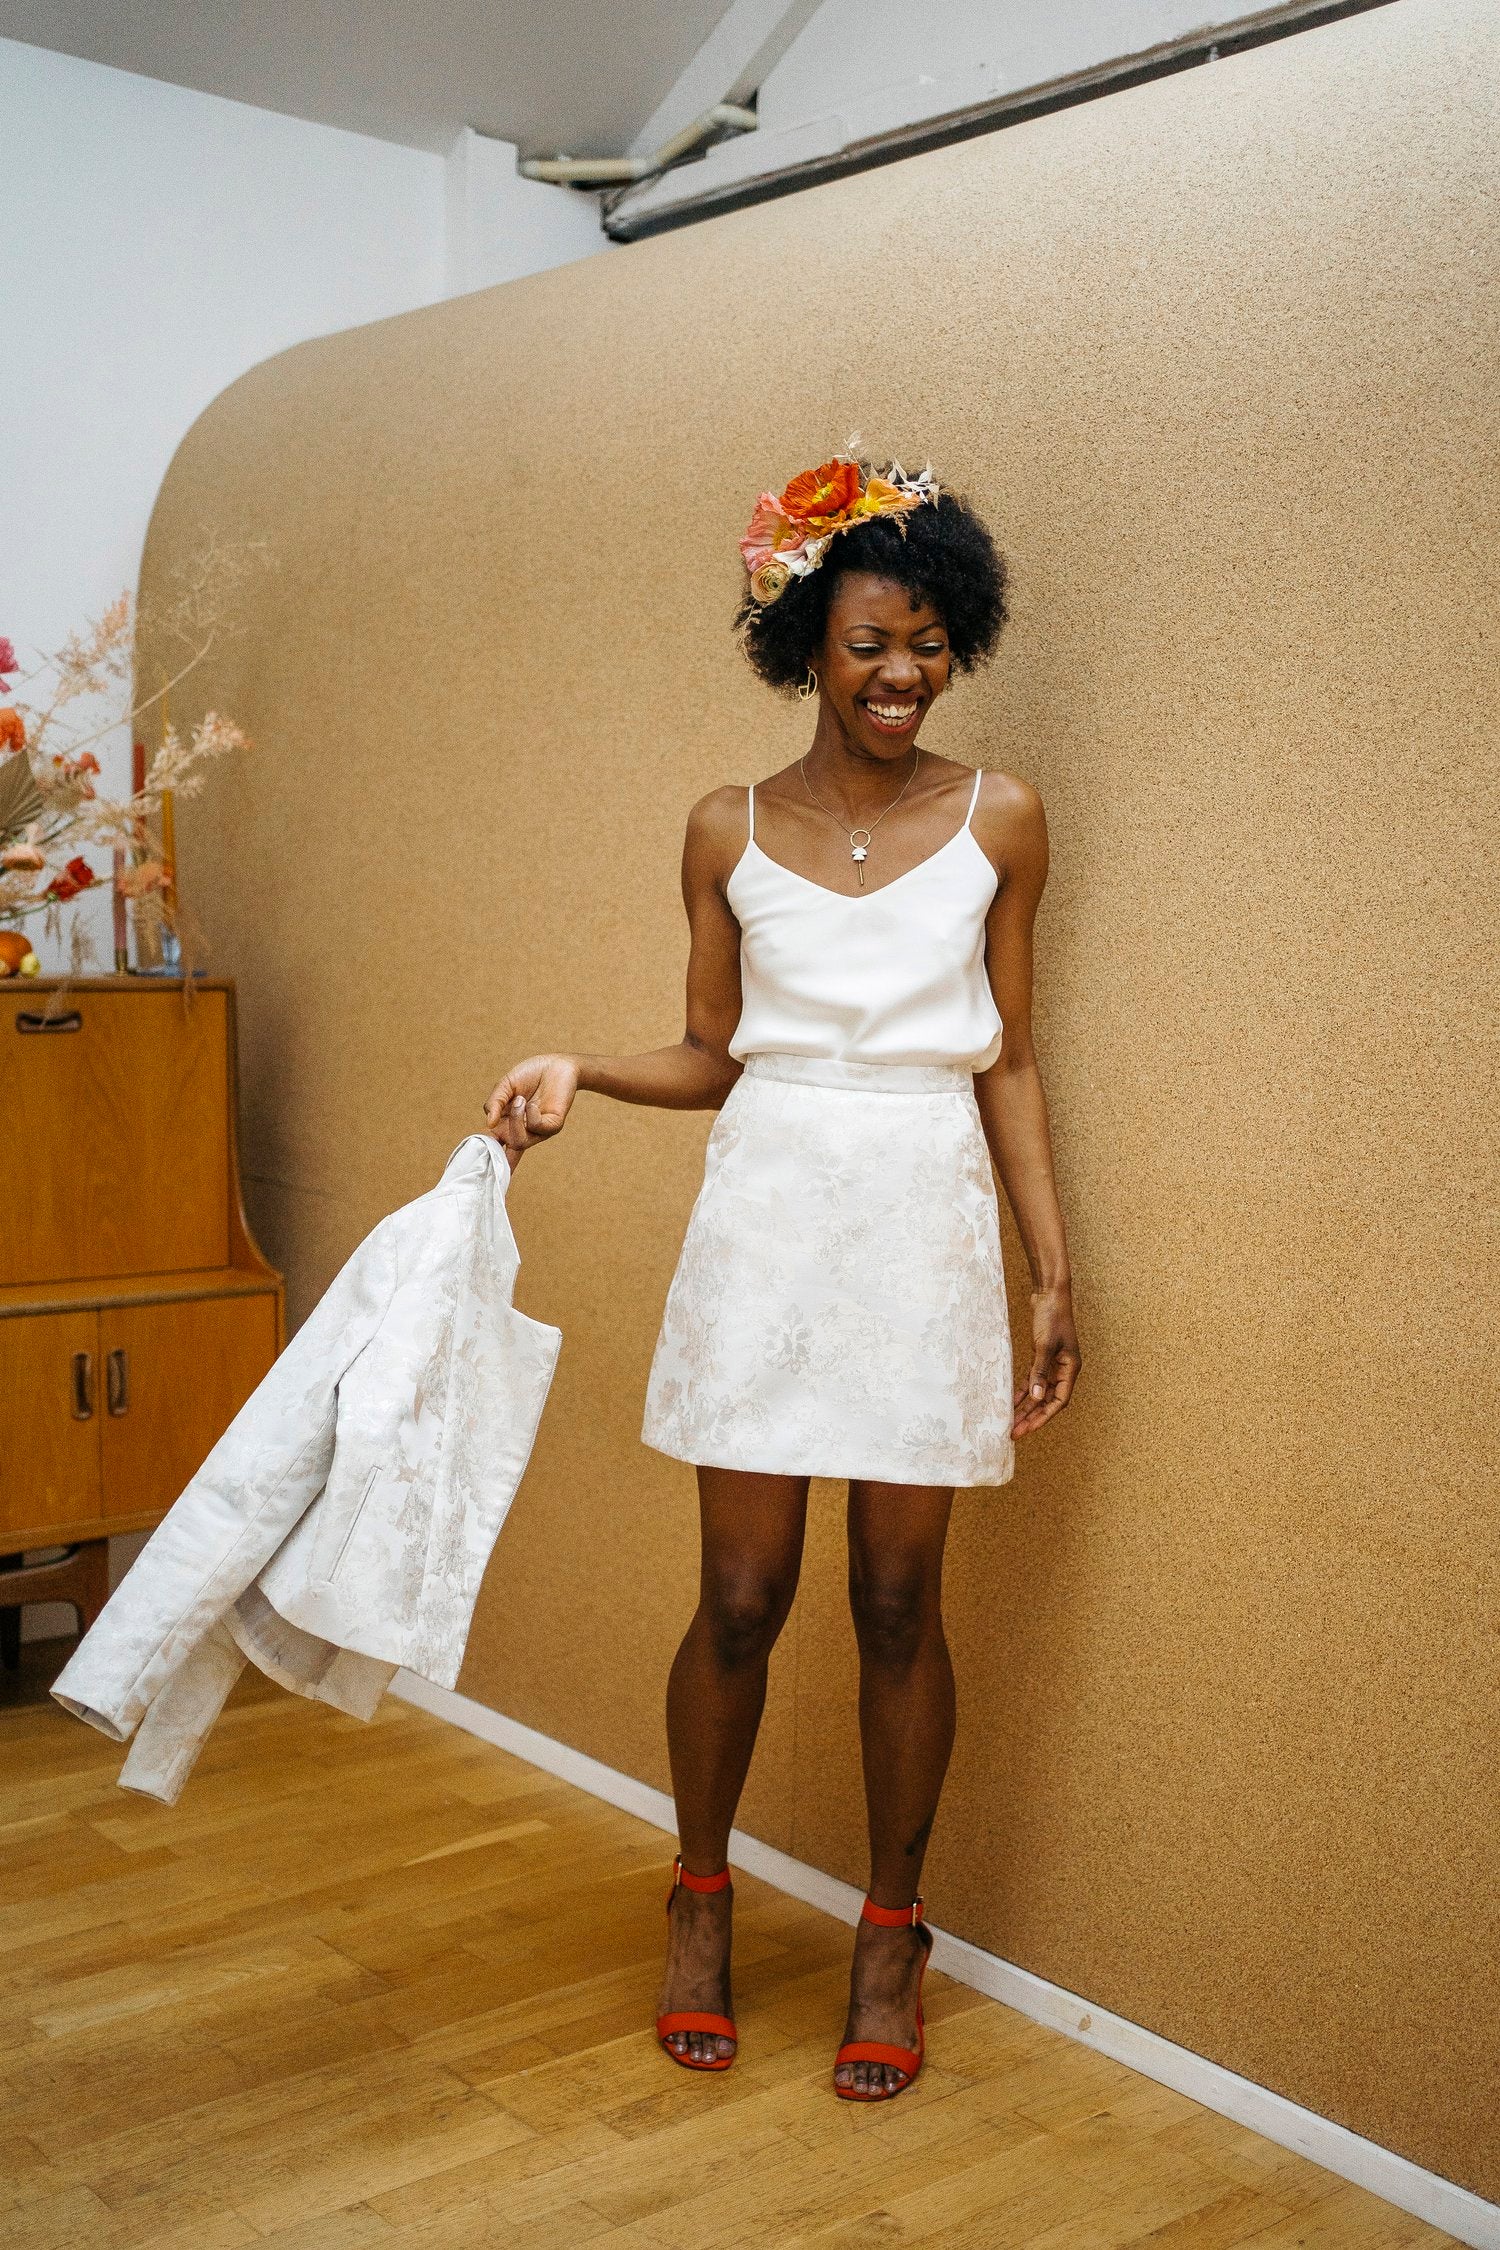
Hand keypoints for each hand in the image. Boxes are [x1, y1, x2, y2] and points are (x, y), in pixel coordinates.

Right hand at [483, 1053, 580, 1162]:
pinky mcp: (553, 1125)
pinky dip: (530, 1115)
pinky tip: (531, 1104)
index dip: (485, 1158)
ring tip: (519, 1100)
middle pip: (504, 1153)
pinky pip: (537, 1128)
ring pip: (519, 1142)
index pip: (494, 1147)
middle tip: (496, 1128)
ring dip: (516, 1120)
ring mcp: (538, 1131)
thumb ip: (494, 1103)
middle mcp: (522, 1131)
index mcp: (507, 1124)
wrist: (555, 1064)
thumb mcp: (505, 1086)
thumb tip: (488, 1123)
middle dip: (496, 1150)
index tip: (474, 1167)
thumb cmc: (530, 1075)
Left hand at [1012, 1284, 1080, 1437]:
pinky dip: (1024, 1390)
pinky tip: (1013, 1400)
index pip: (1059, 1401)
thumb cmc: (1052, 1317)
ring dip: (1027, 1406)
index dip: (1043, 1417)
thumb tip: (1036, 1398)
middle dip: (1032, 1417)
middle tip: (1015, 1432)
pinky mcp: (1043, 1356)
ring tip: (1012, 1421)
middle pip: (1048, 1400)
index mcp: (1071, 1368)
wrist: (1050, 1294)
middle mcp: (1064, 1369)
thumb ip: (1039, 1372)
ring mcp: (1054, 1363)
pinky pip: (1034, 1379)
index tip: (1027, 1428)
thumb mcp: (1044, 1345)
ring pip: (1040, 1392)